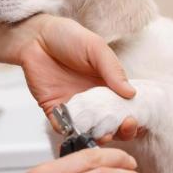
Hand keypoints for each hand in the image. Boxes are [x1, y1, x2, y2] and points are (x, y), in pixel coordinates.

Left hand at [15, 14, 139, 140]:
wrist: (37, 36)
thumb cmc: (69, 37)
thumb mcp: (96, 48)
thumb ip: (113, 70)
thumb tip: (131, 94)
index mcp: (109, 85)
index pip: (126, 107)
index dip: (133, 116)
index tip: (135, 119)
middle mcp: (94, 100)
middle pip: (112, 123)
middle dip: (121, 131)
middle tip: (125, 127)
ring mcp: (76, 107)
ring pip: (90, 130)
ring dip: (99, 136)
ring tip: (105, 134)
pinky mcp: (56, 110)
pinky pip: (64, 127)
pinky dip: (70, 132)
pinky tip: (77, 128)